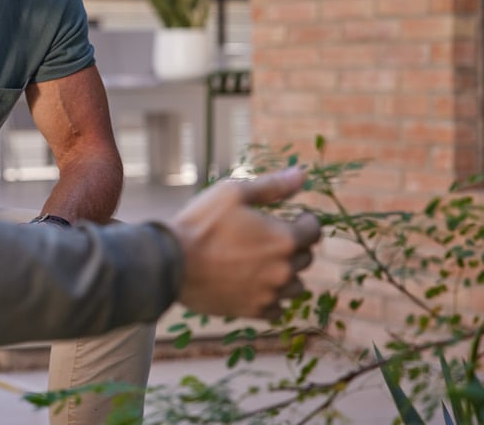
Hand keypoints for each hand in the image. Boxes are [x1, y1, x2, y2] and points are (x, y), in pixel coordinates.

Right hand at [167, 167, 320, 319]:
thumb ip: (272, 186)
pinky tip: (253, 284)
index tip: (292, 218)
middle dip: (293, 246)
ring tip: (262, 263)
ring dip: (286, 274)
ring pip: (295, 287)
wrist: (170, 263)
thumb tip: (302, 174)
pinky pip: (277, 309)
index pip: (315, 231)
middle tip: (267, 238)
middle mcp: (284, 270)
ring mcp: (269, 294)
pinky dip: (271, 297)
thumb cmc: (200, 223)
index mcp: (284, 240)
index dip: (304, 221)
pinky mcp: (253, 311)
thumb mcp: (232, 193)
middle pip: (306, 258)